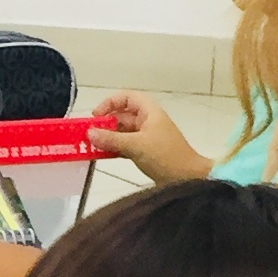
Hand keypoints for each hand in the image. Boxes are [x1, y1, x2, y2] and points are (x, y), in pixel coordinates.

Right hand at [86, 90, 207, 182]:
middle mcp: (148, 122)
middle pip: (122, 116)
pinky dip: (114, 149)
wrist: (188, 178)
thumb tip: (90, 133)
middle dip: (105, 123)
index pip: (127, 98)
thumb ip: (111, 139)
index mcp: (150, 112)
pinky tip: (102, 155)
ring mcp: (147, 138)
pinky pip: (125, 146)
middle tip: (89, 134)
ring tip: (92, 146)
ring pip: (122, 132)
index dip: (110, 103)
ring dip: (108, 138)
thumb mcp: (136, 146)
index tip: (96, 116)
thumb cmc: (166, 156)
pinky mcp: (145, 153)